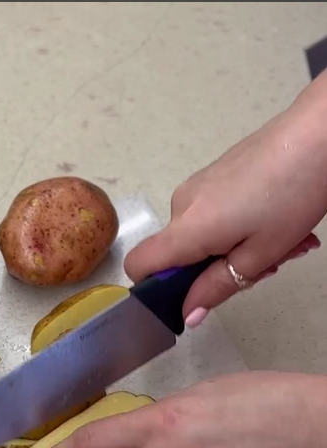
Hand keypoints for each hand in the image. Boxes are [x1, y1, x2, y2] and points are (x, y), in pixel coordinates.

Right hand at [124, 73, 326, 326]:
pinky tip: (276, 217)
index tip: (192, 294)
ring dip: (235, 246)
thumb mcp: (259, 255)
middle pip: (179, 254)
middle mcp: (181, 205)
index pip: (138, 265)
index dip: (155, 287)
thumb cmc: (291, 196)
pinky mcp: (214, 173)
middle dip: (216, 268)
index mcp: (187, 229)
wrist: (318, 132)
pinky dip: (239, 224)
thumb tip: (188, 315)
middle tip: (266, 264)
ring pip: (202, 235)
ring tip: (282, 240)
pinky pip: (214, 214)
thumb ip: (217, 288)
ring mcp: (198, 185)